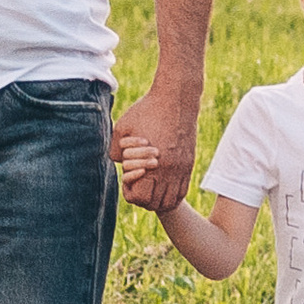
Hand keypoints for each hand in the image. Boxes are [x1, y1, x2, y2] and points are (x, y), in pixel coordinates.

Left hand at [114, 84, 197, 213]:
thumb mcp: (122, 128)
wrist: (176, 99)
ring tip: (149, 188)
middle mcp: (169, 171)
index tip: (127, 179)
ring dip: (158, 200)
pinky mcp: (189, 164)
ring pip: (171, 201)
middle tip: (137, 185)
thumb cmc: (146, 111)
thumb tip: (118, 165)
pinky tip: (162, 185)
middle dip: (143, 199)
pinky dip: (171, 194)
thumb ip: (115, 151)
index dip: (130, 192)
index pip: (141, 198)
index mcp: (151, 163)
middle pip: (156, 204)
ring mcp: (181, 169)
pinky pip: (182, 191)